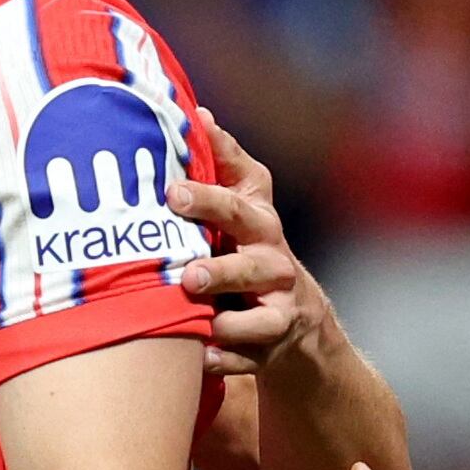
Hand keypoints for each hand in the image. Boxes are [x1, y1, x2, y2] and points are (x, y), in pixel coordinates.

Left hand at [170, 124, 322, 377]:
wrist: (298, 326)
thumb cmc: (253, 253)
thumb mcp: (245, 209)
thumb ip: (223, 165)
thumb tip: (197, 112)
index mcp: (260, 221)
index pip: (240, 196)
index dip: (209, 191)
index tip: (171, 190)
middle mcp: (274, 260)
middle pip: (251, 250)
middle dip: (218, 252)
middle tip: (185, 262)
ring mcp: (277, 305)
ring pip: (255, 309)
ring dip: (224, 307)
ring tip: (193, 298)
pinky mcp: (271, 346)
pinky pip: (249, 355)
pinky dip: (226, 356)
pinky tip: (203, 356)